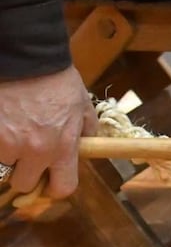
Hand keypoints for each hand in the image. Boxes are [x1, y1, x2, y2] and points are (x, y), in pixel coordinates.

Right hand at [0, 67, 96, 198]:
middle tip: (27, 155)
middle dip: (26, 172)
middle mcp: (33, 150)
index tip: (52, 178)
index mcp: (62, 146)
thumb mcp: (82, 105)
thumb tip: (86, 145)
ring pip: (2, 166)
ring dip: (7, 154)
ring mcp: (6, 143)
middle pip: (25, 184)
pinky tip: (3, 125)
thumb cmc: (57, 79)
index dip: (57, 185)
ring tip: (14, 131)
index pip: (62, 188)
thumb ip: (87, 130)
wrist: (27, 59)